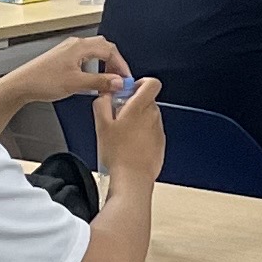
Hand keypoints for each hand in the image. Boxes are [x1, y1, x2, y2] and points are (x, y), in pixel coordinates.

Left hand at [15, 33, 124, 105]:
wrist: (21, 84)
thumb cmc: (43, 81)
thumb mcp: (76, 83)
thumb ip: (100, 82)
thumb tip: (118, 81)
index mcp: (80, 46)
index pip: (110, 50)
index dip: (121, 64)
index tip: (126, 78)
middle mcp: (75, 45)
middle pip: (104, 48)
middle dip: (114, 63)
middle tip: (120, 79)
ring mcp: (68, 50)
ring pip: (94, 53)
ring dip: (104, 66)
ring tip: (108, 81)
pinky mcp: (63, 58)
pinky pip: (85, 59)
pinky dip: (94, 68)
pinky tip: (93, 80)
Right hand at [97, 69, 165, 185]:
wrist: (132, 178)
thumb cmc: (118, 154)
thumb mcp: (101, 125)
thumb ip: (102, 103)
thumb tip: (104, 94)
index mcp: (140, 108)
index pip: (152, 83)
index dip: (141, 83)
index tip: (128, 91)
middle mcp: (153, 116)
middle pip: (147, 100)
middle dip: (133, 104)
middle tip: (117, 116)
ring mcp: (158, 130)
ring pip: (149, 116)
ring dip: (137, 120)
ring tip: (122, 135)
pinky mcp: (160, 143)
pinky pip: (151, 131)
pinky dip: (142, 134)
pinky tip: (129, 146)